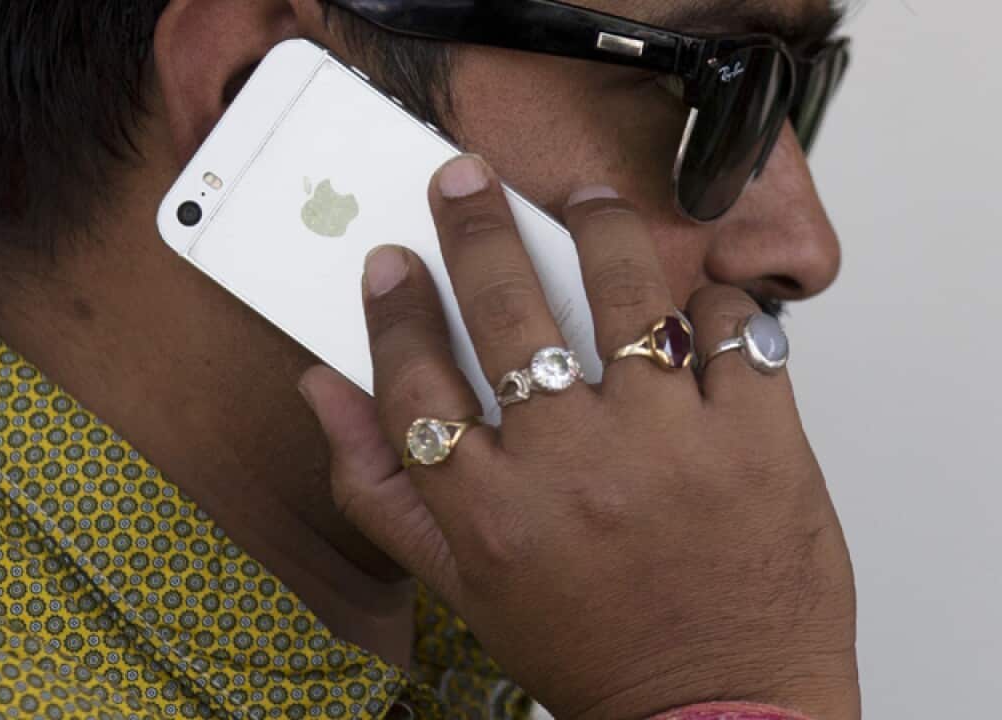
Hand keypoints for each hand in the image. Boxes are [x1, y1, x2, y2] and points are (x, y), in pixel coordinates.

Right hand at [298, 155, 858, 718]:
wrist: (716, 713)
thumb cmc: (585, 648)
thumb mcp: (460, 586)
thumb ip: (380, 489)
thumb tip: (322, 387)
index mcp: (488, 511)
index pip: (416, 377)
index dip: (395, 307)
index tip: (391, 261)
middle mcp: (571, 467)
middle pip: (506, 314)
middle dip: (476, 230)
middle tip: (464, 180)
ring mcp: (669, 447)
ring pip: (623, 293)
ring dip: (596, 228)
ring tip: (584, 199)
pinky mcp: (759, 443)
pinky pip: (735, 332)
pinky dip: (716, 305)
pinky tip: (696, 308)